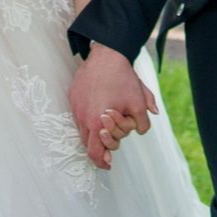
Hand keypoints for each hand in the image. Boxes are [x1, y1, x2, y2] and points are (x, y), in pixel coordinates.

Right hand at [68, 44, 157, 169]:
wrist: (107, 53)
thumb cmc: (122, 78)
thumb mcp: (138, 102)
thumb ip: (143, 122)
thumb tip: (142, 131)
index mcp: (96, 122)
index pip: (94, 153)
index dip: (101, 162)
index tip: (108, 163)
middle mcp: (82, 116)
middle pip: (87, 143)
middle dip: (99, 147)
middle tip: (109, 148)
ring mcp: (75, 105)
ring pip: (82, 128)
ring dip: (93, 132)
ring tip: (105, 127)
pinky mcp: (73, 95)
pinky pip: (78, 114)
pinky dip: (88, 118)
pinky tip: (98, 110)